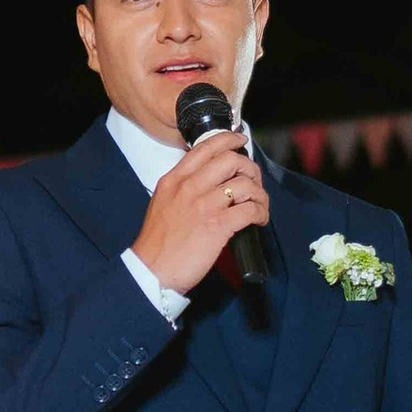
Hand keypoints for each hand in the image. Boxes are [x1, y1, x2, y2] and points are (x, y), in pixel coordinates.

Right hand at [133, 130, 269, 297]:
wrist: (151, 271)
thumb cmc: (157, 243)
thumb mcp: (163, 203)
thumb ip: (182, 188)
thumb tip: (209, 182)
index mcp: (174, 179)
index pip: (206, 147)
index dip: (229, 140)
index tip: (240, 141)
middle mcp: (189, 187)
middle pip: (230, 160)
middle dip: (249, 168)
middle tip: (253, 181)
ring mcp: (204, 205)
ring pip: (245, 184)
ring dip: (259, 193)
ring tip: (259, 204)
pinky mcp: (218, 226)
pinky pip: (250, 209)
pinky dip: (261, 212)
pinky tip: (259, 219)